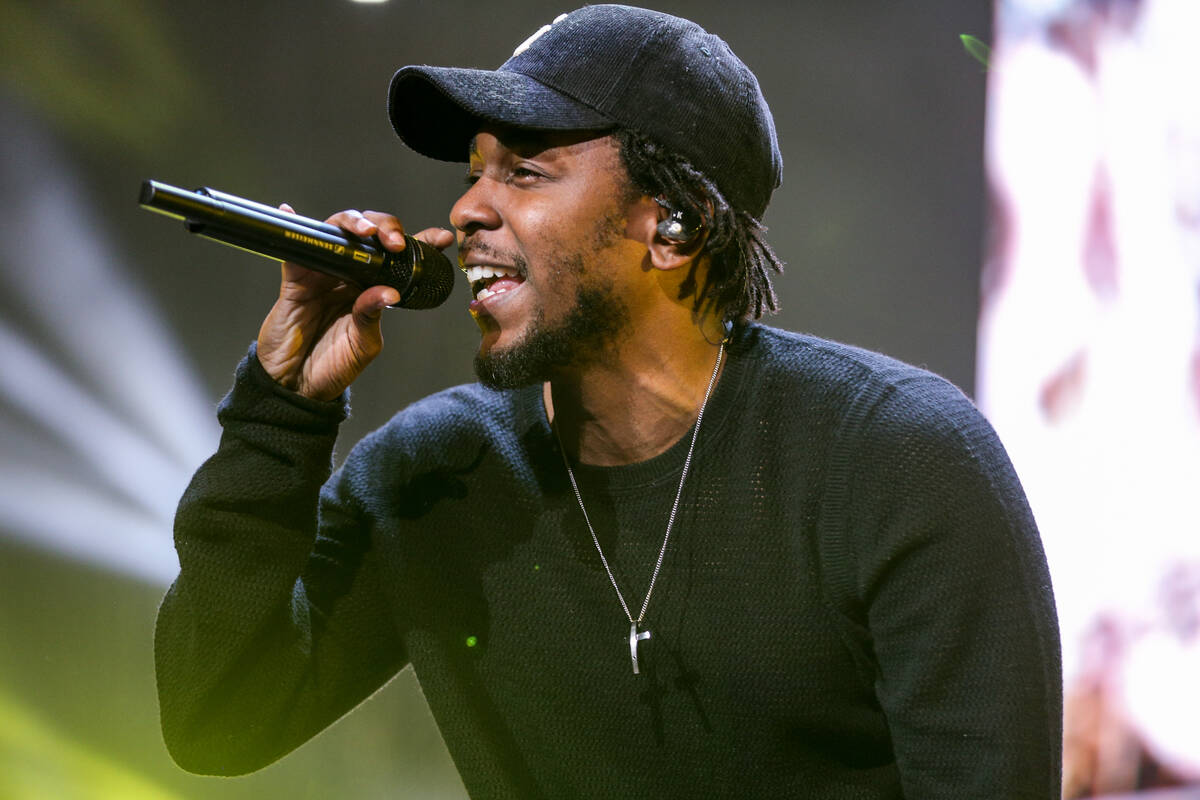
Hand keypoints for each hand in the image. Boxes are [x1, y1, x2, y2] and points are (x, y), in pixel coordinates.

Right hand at [255, 206, 453, 400]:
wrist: (296, 385)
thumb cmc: (332, 366)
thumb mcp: (363, 344)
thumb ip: (372, 316)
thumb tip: (386, 291)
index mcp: (372, 288)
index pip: (399, 259)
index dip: (419, 243)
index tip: (440, 240)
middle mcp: (349, 275)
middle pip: (368, 235)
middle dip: (386, 228)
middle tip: (397, 243)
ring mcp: (322, 274)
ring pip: (337, 232)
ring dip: (353, 224)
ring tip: (368, 232)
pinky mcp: (295, 279)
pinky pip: (294, 247)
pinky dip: (293, 226)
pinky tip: (291, 212)